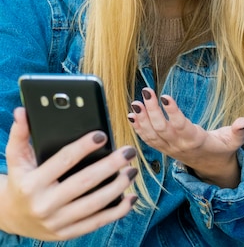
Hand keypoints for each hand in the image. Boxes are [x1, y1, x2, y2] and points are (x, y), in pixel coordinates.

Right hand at [0, 107, 136, 240]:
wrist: (11, 217)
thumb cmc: (21, 181)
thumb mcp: (17, 159)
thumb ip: (20, 135)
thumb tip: (23, 111)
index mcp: (32, 184)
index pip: (63, 161)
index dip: (83, 147)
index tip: (102, 135)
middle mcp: (44, 205)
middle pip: (84, 182)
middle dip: (110, 165)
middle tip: (129, 151)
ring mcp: (57, 222)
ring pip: (94, 204)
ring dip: (118, 187)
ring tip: (132, 170)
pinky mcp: (67, 233)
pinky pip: (97, 222)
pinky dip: (117, 211)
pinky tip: (131, 198)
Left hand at [128, 88, 243, 187]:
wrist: (212, 166)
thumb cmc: (224, 148)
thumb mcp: (235, 141)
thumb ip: (239, 131)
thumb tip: (243, 121)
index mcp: (196, 140)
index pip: (181, 126)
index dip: (172, 112)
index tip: (164, 96)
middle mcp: (180, 145)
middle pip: (162, 128)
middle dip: (152, 110)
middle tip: (146, 91)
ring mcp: (170, 148)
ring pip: (152, 134)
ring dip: (142, 119)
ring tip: (135, 102)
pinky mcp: (164, 148)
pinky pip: (148, 140)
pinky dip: (138, 128)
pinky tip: (131, 115)